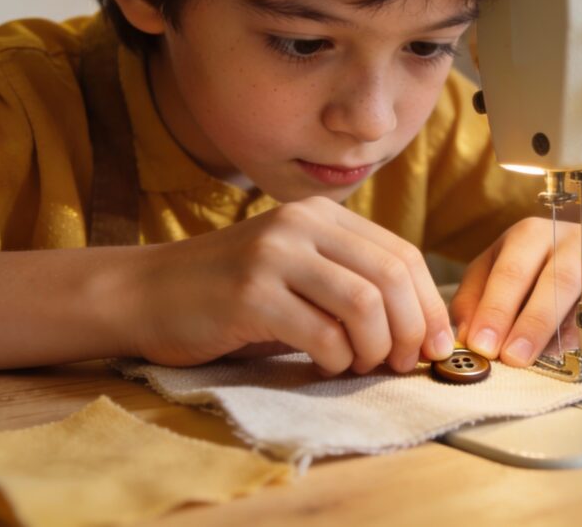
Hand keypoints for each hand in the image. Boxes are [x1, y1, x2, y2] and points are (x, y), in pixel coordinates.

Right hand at [126, 196, 453, 373]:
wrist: (144, 293)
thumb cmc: (229, 293)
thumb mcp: (296, 269)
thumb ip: (349, 282)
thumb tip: (420, 330)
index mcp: (321, 214)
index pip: (402, 254)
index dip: (429, 305)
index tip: (437, 346)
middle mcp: (301, 224)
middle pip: (391, 278)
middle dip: (412, 331)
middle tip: (405, 364)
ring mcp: (275, 255)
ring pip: (364, 305)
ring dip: (376, 349)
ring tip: (362, 365)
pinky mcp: (250, 294)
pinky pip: (322, 334)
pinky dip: (337, 360)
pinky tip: (325, 366)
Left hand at [449, 217, 581, 366]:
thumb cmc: (538, 268)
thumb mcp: (498, 270)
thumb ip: (476, 299)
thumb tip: (463, 335)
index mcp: (533, 233)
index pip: (513, 269)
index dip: (497, 309)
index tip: (485, 345)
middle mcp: (577, 239)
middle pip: (558, 279)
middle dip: (534, 323)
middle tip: (515, 358)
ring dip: (579, 330)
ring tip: (559, 358)